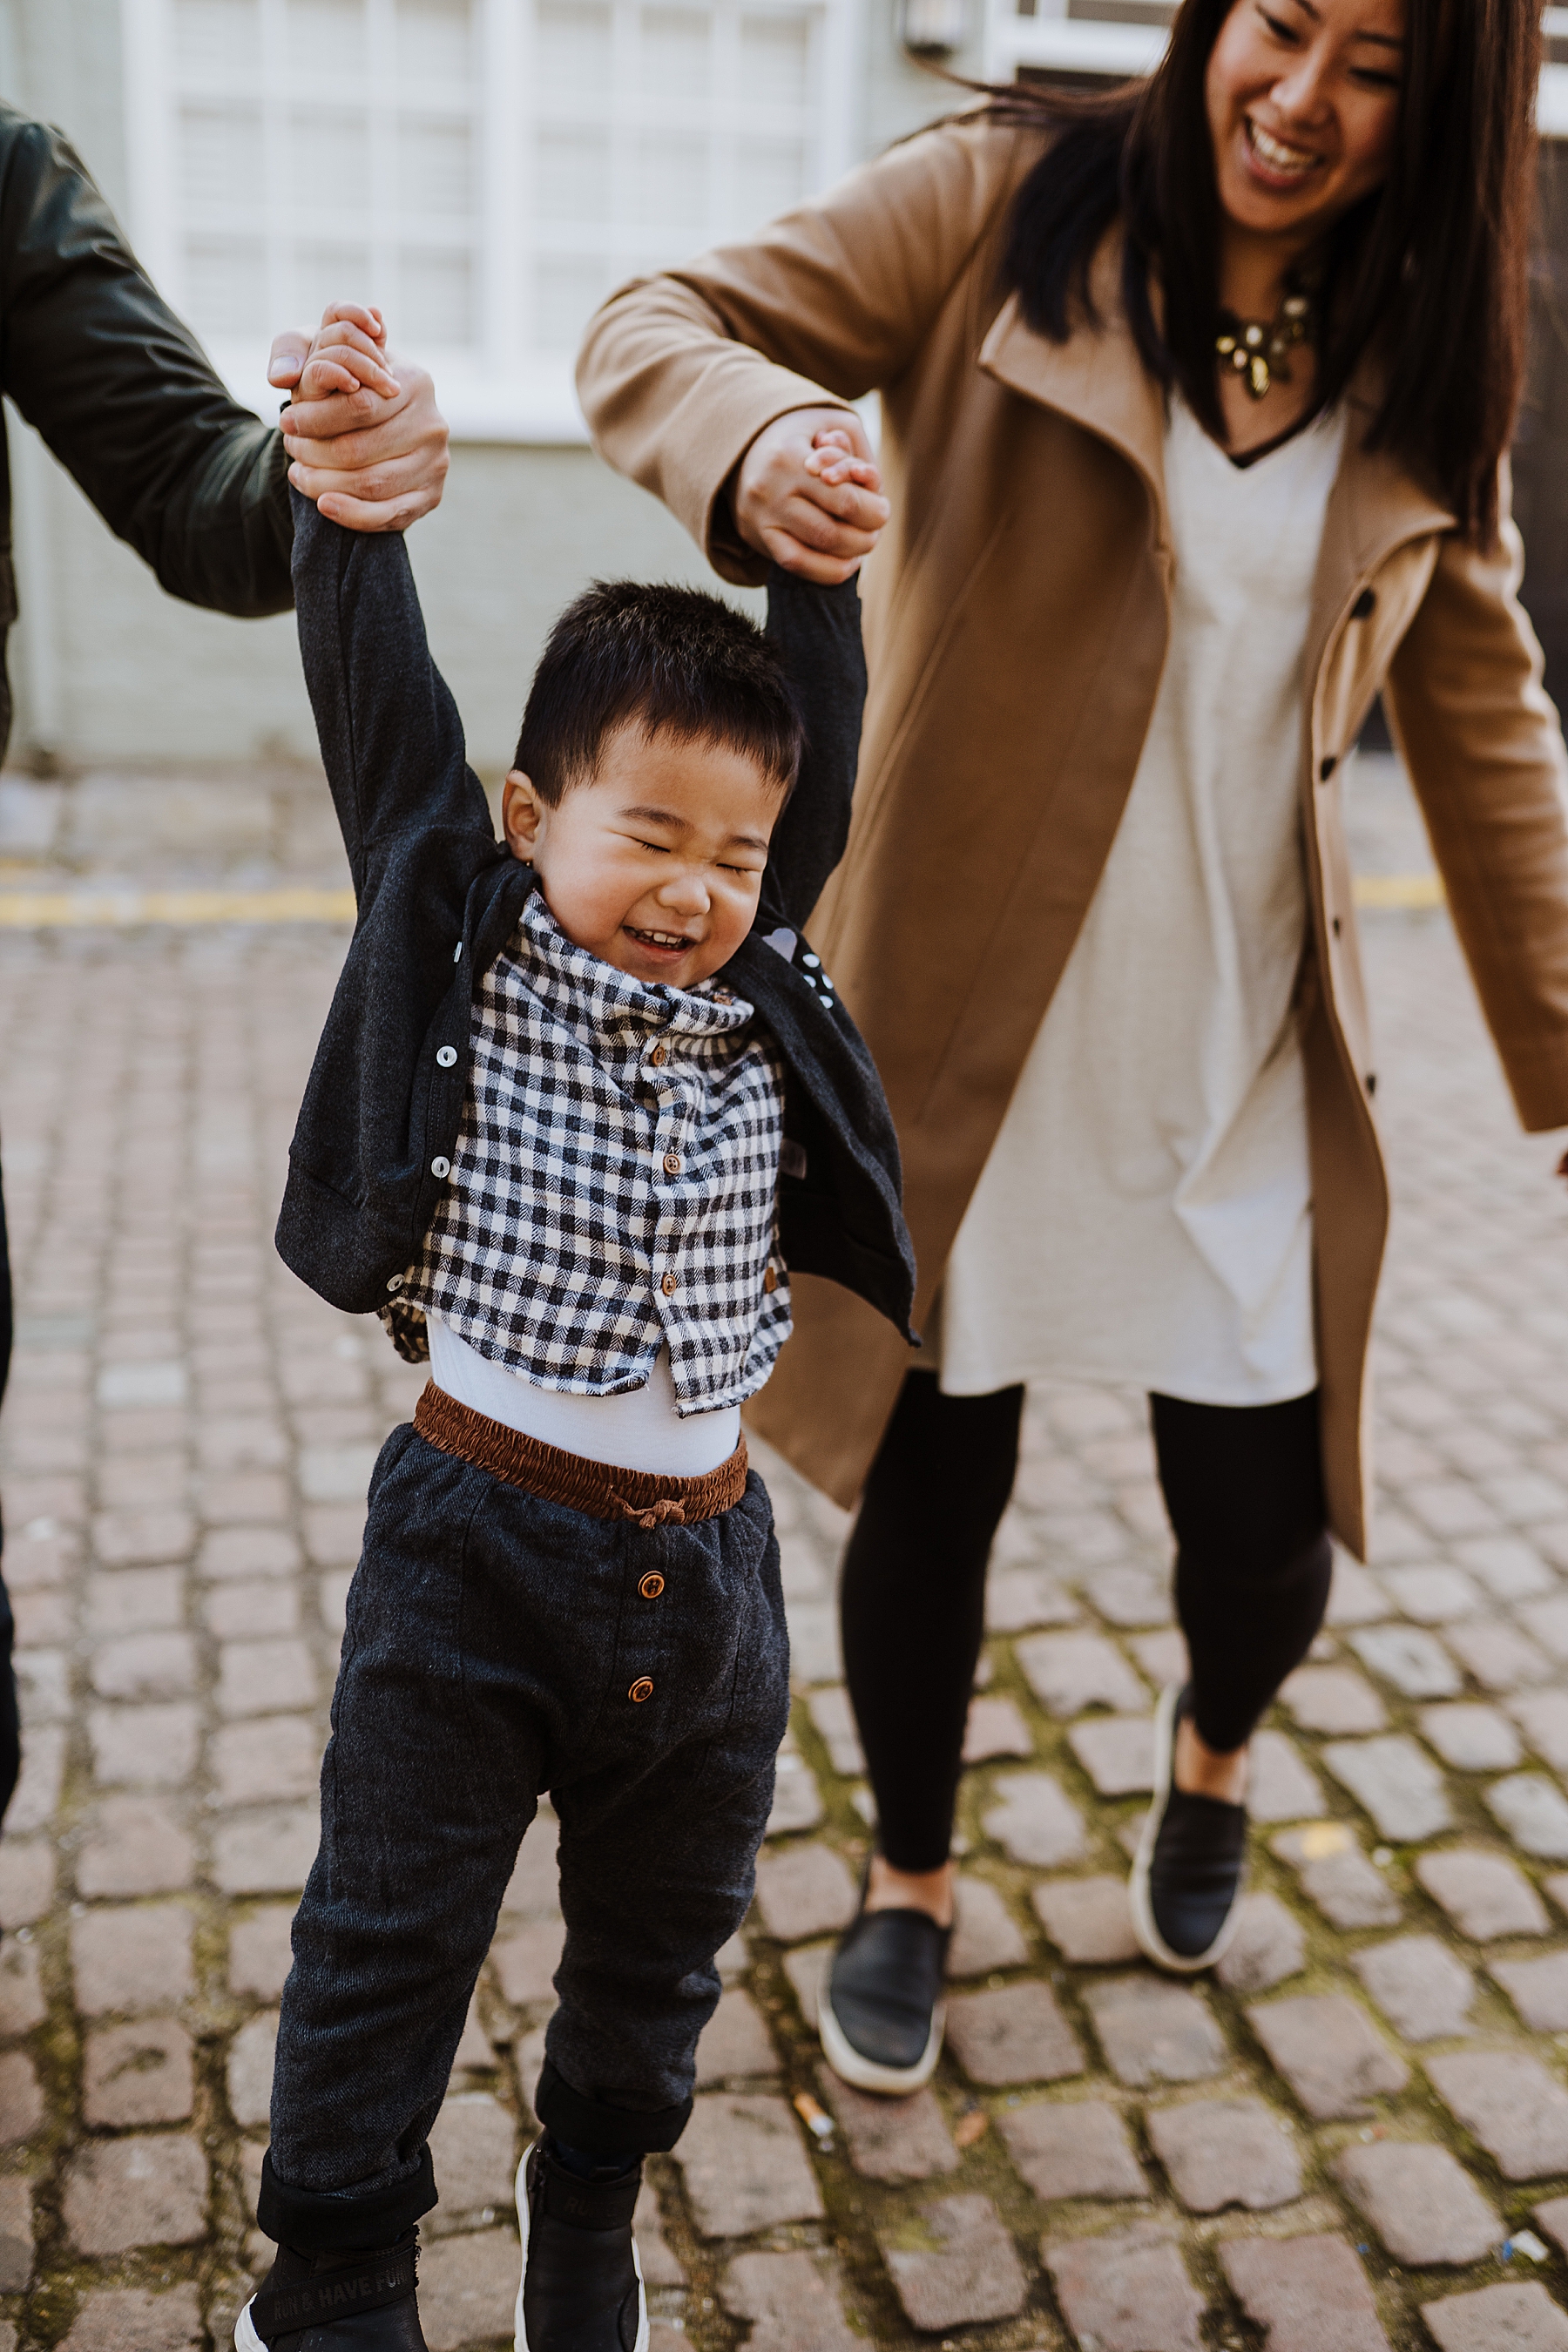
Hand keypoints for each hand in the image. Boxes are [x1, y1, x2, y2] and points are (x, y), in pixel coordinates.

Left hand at [270, 302, 449, 532]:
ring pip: (372, 483)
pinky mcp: (432, 496)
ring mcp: (436, 463)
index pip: (360, 406)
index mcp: (414, 381)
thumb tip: (280, 376)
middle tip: (291, 449)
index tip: (287, 422)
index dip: (317, 419)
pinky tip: (324, 504)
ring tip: (299, 475)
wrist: (386, 416)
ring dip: (326, 484)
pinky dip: (353, 514)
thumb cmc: (350, 382)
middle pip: (361, 449)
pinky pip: (389, 515)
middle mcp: (432, 422)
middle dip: (315, 454)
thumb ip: (298, 351)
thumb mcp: (327, 352)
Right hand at [732, 408, 888, 582]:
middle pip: (831, 532)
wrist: (746, 449)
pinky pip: (795, 565)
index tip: (881, 507)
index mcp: (790, 457)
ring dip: (851, 554)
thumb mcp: (833, 423)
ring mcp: (762, 518)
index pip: (845, 500)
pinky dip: (828, 570)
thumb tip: (871, 486)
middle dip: (865, 536)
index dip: (873, 511)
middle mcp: (772, 490)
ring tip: (863, 543)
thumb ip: (858, 452)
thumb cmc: (803, 437)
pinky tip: (847, 562)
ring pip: (813, 551)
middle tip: (875, 527)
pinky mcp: (758, 536)